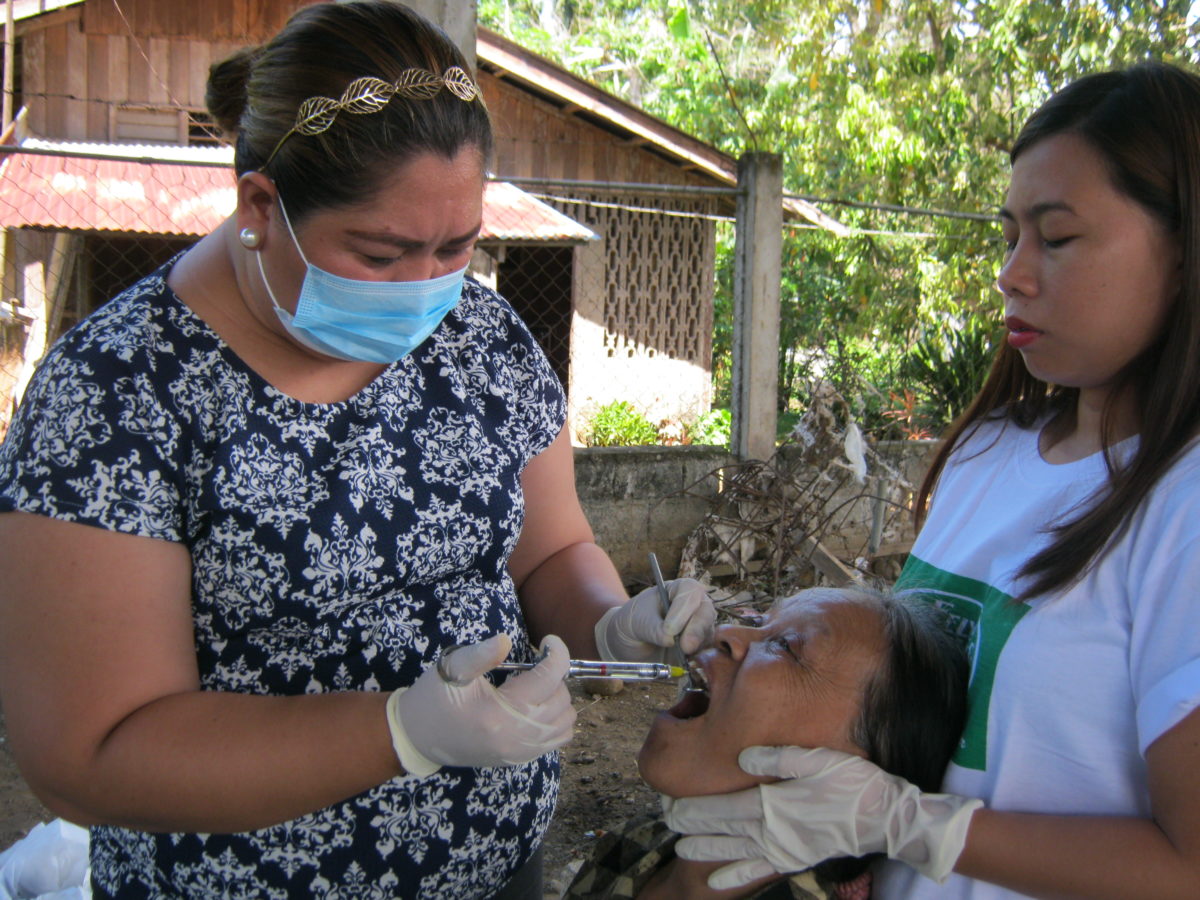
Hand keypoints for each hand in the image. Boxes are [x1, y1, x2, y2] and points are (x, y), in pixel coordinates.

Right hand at [385, 633, 575, 775]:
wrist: (417, 737)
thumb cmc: (433, 698)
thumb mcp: (451, 669)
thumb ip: (480, 654)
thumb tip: (506, 640)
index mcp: (500, 713)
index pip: (549, 678)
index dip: (556, 652)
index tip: (548, 640)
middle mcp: (517, 737)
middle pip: (561, 697)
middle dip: (553, 675)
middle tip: (531, 664)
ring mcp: (521, 752)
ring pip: (566, 720)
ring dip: (557, 696)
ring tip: (534, 685)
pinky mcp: (520, 759)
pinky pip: (558, 739)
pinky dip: (556, 718)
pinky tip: (536, 705)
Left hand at [594, 578, 714, 661]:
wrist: (630, 642)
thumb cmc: (633, 622)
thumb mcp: (637, 622)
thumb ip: (653, 628)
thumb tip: (670, 639)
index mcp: (678, 590)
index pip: (690, 591)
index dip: (683, 608)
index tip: (670, 628)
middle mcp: (694, 606)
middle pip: (706, 612)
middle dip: (696, 630)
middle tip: (684, 647)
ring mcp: (699, 626)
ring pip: (708, 633)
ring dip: (696, 646)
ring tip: (681, 655)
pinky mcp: (699, 647)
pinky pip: (706, 652)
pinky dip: (698, 658)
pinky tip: (685, 663)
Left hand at [663, 746, 982, 888]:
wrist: (883, 818)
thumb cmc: (852, 782)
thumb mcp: (815, 758)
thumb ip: (776, 758)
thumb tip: (742, 759)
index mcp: (773, 803)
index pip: (722, 808)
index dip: (694, 808)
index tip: (670, 806)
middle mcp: (773, 829)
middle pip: (723, 828)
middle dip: (693, 826)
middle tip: (667, 822)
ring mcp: (783, 848)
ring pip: (735, 850)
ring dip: (707, 849)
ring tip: (681, 849)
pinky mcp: (795, 859)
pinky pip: (759, 870)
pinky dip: (736, 874)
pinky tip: (718, 880)